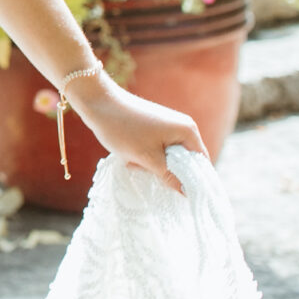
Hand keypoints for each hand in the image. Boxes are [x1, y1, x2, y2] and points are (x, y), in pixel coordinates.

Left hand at [71, 75, 204, 192]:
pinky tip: (128, 156)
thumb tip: (186, 192)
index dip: (194, 181)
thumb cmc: (123, 129)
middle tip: (147, 172)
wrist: (97, 102)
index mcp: (188, 132)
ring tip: (133, 161)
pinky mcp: (154, 127)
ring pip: (167, 157)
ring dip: (151, 165)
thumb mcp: (147, 158)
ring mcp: (168, 126)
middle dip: (166, 171)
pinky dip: (144, 156)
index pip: (201, 163)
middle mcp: (183, 127)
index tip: (181, 196)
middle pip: (184, 161)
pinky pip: (156, 149)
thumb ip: (169, 176)